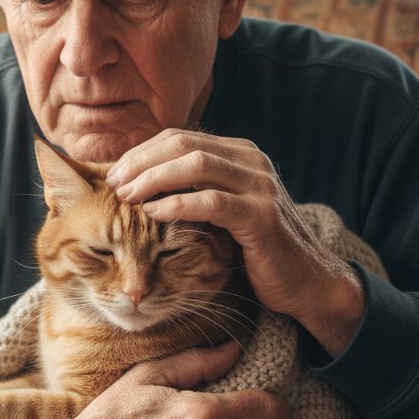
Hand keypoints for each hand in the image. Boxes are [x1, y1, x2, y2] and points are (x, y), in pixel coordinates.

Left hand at [105, 129, 364, 356]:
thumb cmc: (254, 249)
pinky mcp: (262, 216)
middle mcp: (251, 161)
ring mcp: (260, 186)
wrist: (305, 281)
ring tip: (126, 197)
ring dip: (154, 179)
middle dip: (142, 162)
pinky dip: (178, 204)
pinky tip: (153, 214)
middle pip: (184, 145)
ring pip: (197, 165)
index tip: (114, 174)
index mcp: (239, 153)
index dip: (142, 153)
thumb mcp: (222, 210)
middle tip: (113, 184)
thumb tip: (139, 183)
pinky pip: (213, 202)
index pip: (180, 138)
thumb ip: (194, 190)